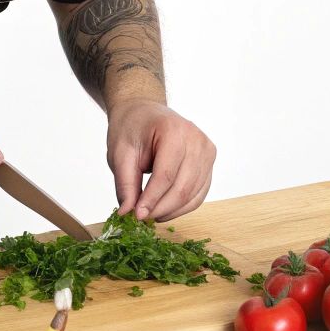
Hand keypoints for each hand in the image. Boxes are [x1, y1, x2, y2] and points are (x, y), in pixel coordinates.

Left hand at [106, 99, 215, 220]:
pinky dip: (183, 206)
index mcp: (173, 131)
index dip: (151, 199)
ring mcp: (207, 150)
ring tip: (151, 214)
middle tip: (142, 218)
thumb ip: (125, 184)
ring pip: (193, 194)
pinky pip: (199, 192)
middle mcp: (197, 139)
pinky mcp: (209, 161)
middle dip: (161, 208)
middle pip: (183, 187)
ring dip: (172, 210)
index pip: (165, 174)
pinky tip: (165, 210)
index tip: (137, 215)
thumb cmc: (132, 128)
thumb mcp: (120, 153)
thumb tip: (127, 213)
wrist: (145, 112)